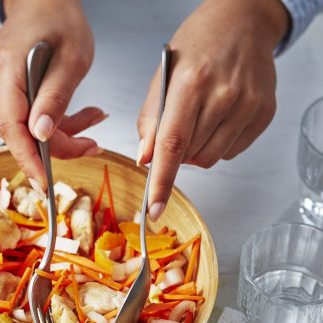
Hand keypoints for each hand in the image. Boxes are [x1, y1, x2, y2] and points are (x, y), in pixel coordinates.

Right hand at [0, 0, 103, 186]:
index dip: (30, 160)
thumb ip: (56, 98)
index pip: (12, 128)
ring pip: (24, 130)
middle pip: (20, 133)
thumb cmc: (57, 22)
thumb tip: (41, 135)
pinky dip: (49, 122)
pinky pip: (22, 121)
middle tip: (91, 143)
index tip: (45, 184)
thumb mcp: (72, 59)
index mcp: (3, 71)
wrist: (40, 6)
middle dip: (58, 144)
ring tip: (90, 118)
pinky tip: (73, 115)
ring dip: (59, 132)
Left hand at [137, 0, 288, 220]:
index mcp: (191, 84)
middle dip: (176, 152)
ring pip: (211, 159)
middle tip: (179, 125)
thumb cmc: (197, 46)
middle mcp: (224, 96)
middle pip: (191, 156)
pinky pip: (232, 151)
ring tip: (199, 119)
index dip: (161, 181)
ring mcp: (248, 105)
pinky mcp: (264, 113)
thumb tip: (146, 159)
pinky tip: (218, 118)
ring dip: (196, 150)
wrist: (242, 23)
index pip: (172, 144)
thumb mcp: (163, 77)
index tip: (154, 209)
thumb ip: (152, 120)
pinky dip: (217, 144)